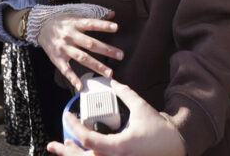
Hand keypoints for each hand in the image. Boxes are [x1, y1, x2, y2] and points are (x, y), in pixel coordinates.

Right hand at [37, 14, 123, 91]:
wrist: (40, 27)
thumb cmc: (62, 22)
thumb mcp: (76, 15)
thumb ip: (95, 16)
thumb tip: (113, 14)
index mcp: (75, 23)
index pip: (91, 24)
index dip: (103, 25)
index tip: (116, 27)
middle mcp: (70, 35)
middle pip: (90, 43)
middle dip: (106, 50)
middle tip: (121, 55)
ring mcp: (63, 48)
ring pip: (82, 58)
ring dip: (97, 66)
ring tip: (110, 73)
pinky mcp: (57, 58)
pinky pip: (66, 70)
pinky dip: (73, 79)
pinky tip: (81, 86)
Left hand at [47, 79, 185, 155]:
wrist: (175, 145)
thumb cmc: (160, 129)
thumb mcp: (141, 107)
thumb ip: (125, 93)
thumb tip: (112, 81)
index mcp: (120, 147)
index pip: (89, 140)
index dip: (75, 128)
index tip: (68, 116)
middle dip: (66, 153)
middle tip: (54, 144)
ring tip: (64, 148)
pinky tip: (82, 152)